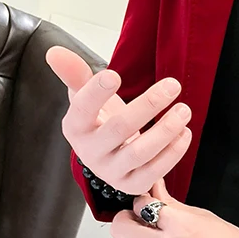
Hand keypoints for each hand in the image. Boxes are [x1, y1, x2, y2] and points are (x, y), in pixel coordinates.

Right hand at [47, 46, 192, 195]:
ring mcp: (113, 172)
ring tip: (183, 109)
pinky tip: (184, 131)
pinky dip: (174, 150)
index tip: (114, 74)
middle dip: (149, 105)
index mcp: (76, 128)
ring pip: (141, 152)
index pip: (82, 109)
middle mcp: (91, 153)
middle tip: (172, 85)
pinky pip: (157, 170)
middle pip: (120, 128)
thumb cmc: (101, 122)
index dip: (96, 93)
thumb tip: (54, 52)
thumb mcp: (86, 98)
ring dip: (166, 130)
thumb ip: (75, 74)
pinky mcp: (134, 184)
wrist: (111, 157)